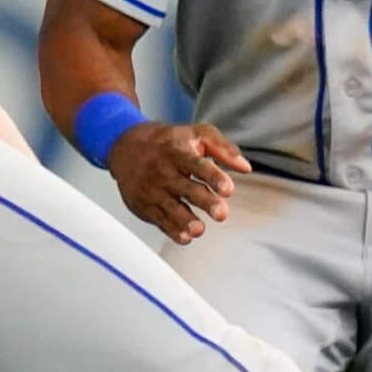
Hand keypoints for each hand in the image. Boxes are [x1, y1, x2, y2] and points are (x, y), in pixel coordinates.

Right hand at [109, 121, 249, 244]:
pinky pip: (159, 220)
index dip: (213, 177)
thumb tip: (246, 167)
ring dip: (186, 220)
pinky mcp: (144, 205)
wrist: (125, 146)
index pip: (198, 165)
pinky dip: (171, 230)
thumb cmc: (169, 142)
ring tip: (199, 229)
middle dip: (205, 202)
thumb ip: (223, 148)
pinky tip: (185, 237)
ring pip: (171, 208)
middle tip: (221, 214)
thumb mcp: (196, 134)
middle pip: (187, 189)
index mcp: (179, 153)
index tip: (228, 189)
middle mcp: (165, 172)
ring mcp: (153, 190)